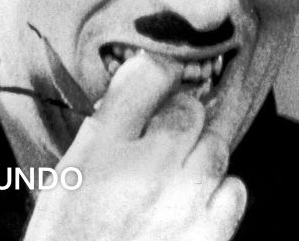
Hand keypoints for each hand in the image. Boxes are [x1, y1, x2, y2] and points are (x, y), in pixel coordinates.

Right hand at [23, 51, 246, 240]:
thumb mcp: (64, 180)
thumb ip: (102, 133)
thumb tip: (136, 92)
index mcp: (100, 149)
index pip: (149, 73)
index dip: (157, 72)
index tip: (157, 80)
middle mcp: (146, 165)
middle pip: (190, 109)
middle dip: (181, 118)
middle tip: (165, 139)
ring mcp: (184, 199)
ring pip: (216, 146)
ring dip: (200, 155)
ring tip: (177, 178)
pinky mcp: (210, 233)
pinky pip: (234, 190)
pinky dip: (220, 193)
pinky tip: (196, 204)